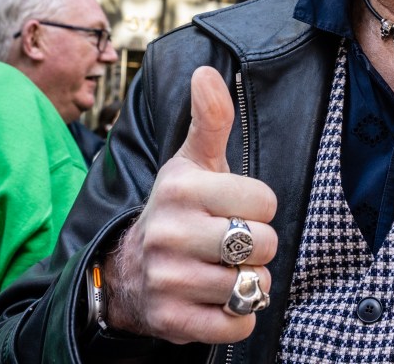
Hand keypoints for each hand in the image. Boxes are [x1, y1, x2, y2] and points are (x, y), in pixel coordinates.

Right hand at [104, 66, 278, 343]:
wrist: (129, 271)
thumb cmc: (178, 208)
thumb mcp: (193, 161)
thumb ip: (211, 119)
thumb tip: (208, 71)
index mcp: (180, 187)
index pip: (264, 201)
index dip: (259, 208)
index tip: (235, 208)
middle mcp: (169, 231)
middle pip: (262, 244)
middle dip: (258, 247)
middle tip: (233, 243)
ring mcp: (167, 279)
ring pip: (250, 285)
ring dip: (249, 282)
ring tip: (224, 270)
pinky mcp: (171, 320)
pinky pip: (236, 324)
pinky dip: (238, 316)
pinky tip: (218, 299)